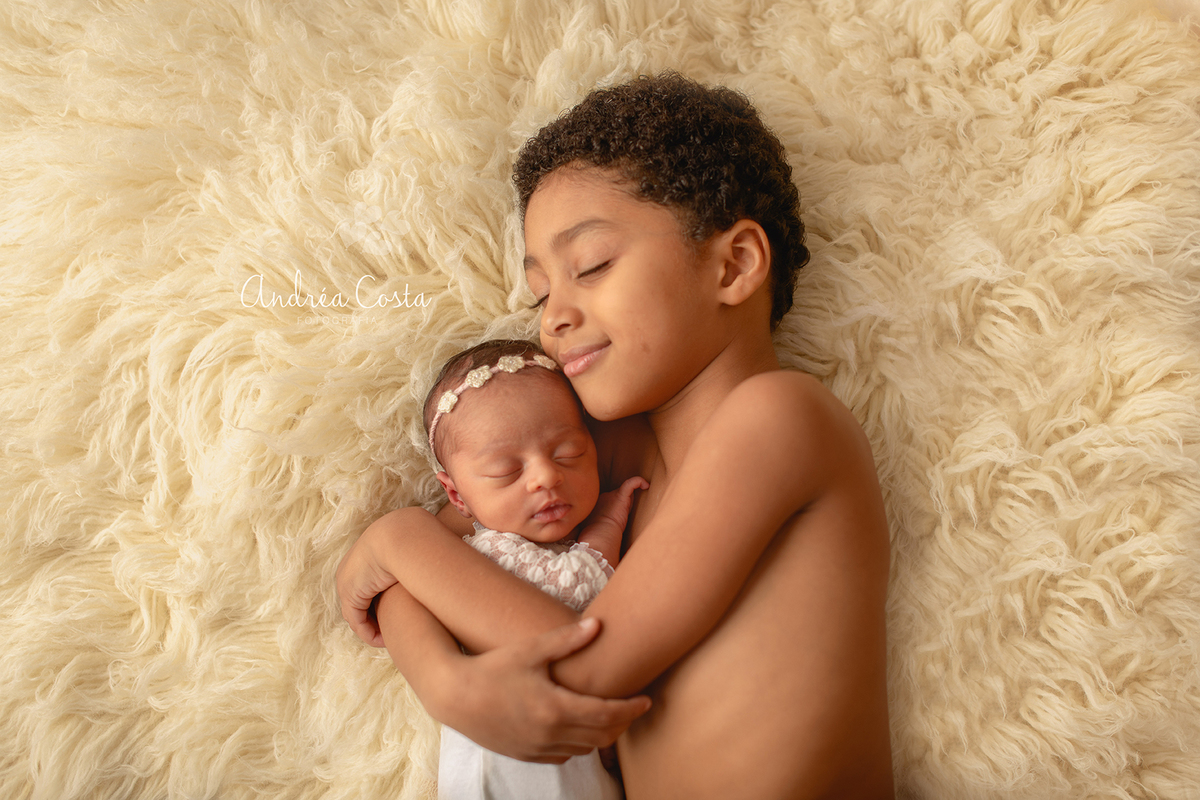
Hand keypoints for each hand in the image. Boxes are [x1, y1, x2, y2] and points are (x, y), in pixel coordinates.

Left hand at [336, 515, 401, 646]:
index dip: (382, 602)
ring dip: (373, 629)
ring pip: (358, 614)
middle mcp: (352, 569)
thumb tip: (431, 567)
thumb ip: (413, 563)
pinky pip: (358, 621)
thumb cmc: (414, 540)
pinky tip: (384, 640)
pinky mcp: (350, 594)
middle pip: (361, 601)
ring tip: (390, 639)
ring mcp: (348, 582)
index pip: (369, 586)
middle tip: (393, 630)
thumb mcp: (412, 553)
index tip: (399, 612)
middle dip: (375, 617)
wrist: (402, 536)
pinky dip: (370, 633)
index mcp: (365, 555)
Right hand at [438, 618, 651, 762]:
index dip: (631, 709)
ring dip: (601, 735)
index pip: (607, 714)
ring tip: (608, 716)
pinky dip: (578, 745)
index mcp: (556, 708)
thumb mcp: (530, 650)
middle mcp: (550, 733)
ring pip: (584, 749)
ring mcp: (537, 747)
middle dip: (622, 723)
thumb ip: (566, 640)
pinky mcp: (525, 754)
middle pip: (602, 736)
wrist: (454, 696)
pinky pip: (563, 756)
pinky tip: (577, 728)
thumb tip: (597, 625)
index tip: (646, 701)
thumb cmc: (492, 668)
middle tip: (631, 707)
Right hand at [577, 477, 648, 564]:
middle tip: (632, 508)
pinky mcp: (620, 495)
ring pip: (624, 490)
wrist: (599, 535)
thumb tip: (604, 547)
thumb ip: (600, 532)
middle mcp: (602, 499)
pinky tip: (646, 485)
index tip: (623, 513)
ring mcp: (610, 496)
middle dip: (625, 500)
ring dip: (633, 492)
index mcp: (596, 508)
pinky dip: (638, 482)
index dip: (617, 506)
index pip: (609, 503)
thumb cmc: (597, 539)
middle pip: (617, 496)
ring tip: (644, 490)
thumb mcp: (596, 534)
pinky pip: (630, 483)